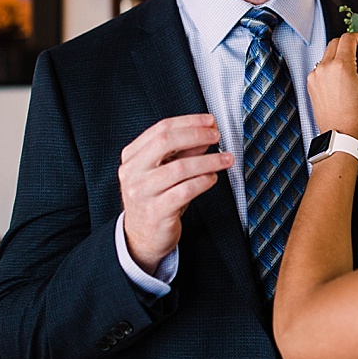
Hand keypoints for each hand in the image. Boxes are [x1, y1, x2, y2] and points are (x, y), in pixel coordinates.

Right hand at [119, 114, 231, 273]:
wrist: (142, 237)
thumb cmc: (156, 199)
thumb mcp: (167, 171)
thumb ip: (184, 151)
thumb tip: (207, 133)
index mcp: (133, 156)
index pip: (161, 128)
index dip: (189, 121)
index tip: (210, 121)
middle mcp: (133, 172)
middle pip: (166, 142)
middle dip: (197, 135)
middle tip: (217, 136)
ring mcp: (142, 192)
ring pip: (179, 168)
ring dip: (208, 160)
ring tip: (225, 159)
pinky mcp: (156, 211)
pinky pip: (185, 191)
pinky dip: (203, 181)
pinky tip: (212, 178)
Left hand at [308, 33, 357, 142]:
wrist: (341, 134)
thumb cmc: (357, 115)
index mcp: (340, 66)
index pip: (348, 38)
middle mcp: (324, 68)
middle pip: (335, 42)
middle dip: (349, 43)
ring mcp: (315, 75)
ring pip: (327, 54)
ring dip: (339, 54)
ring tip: (352, 66)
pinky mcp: (311, 83)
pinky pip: (322, 67)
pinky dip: (331, 66)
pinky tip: (341, 77)